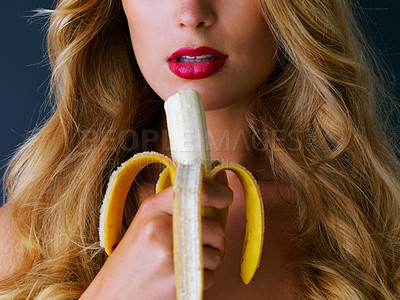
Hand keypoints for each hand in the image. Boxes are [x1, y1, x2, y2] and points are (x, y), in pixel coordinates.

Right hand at [80, 176, 231, 299]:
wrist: (112, 295)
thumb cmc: (134, 257)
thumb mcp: (147, 221)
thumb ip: (180, 204)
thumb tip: (221, 182)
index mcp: (153, 208)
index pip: (199, 190)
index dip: (220, 193)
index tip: (226, 198)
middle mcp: (161, 228)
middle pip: (216, 228)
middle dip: (214, 239)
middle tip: (196, 245)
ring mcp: (170, 256)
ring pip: (217, 255)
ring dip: (207, 261)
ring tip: (181, 263)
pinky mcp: (177, 282)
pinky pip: (210, 277)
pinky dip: (201, 280)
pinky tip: (178, 278)